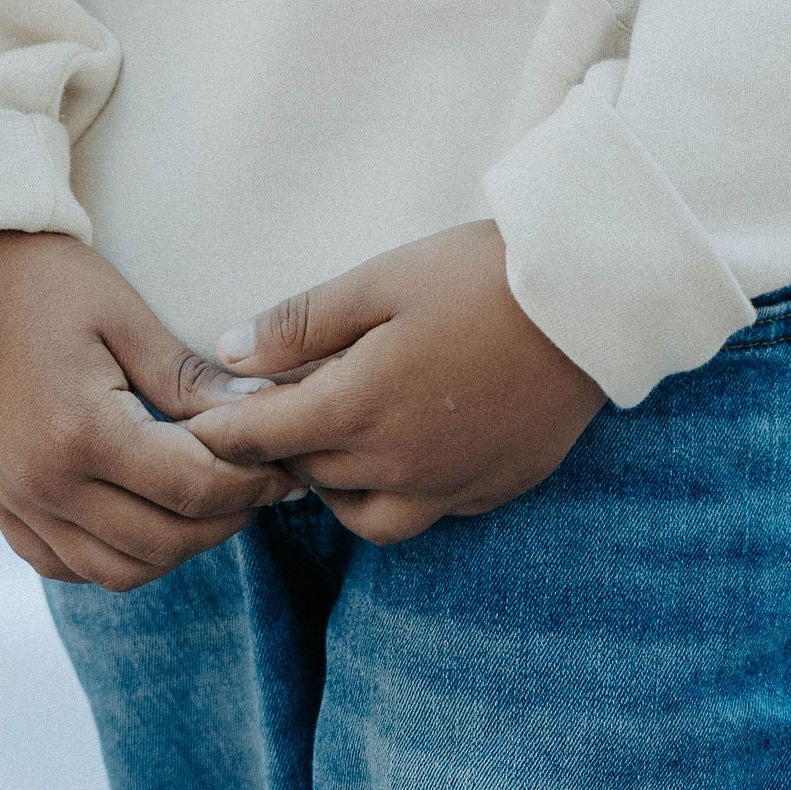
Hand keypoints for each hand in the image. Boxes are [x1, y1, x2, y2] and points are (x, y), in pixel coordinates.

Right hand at [0, 230, 299, 590]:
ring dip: (175, 547)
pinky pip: (68, 566)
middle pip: (161, 542)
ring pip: (117, 571)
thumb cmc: (47, 283)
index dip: (252, 483)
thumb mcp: (127, 317)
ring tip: (212, 501)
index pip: (191, 489)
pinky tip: (148, 514)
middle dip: (225, 520)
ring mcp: (16, 504)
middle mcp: (45, 486)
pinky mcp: (1, 508)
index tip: (289, 465)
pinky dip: (117, 556)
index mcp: (81, 434)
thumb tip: (264, 411)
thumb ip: (191, 379)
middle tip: (262, 484)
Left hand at [186, 219, 602, 542]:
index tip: (198, 426)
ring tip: (337, 438)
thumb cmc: (482, 275)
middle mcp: (397, 465)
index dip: (221, 432)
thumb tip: (229, 352)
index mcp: (360, 409)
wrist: (592, 298)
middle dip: (280, 448)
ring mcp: (448, 486)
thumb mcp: (383, 279)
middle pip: (308, 475)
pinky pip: (423, 513)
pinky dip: (396, 492)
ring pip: (361, 514)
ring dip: (334, 484)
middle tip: (274, 411)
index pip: (261, 439)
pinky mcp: (492, 490)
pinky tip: (406, 448)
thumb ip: (303, 321)